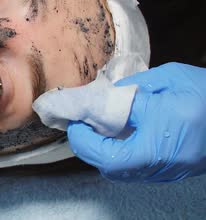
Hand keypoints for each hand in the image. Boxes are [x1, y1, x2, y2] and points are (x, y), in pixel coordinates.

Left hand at [68, 63, 205, 181]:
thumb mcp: (165, 81)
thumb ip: (130, 92)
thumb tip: (103, 98)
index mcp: (160, 144)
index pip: (107, 156)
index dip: (83, 141)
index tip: (74, 122)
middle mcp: (164, 165)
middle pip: (112, 169)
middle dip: (90, 148)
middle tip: (82, 125)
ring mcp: (172, 171)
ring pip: (125, 172)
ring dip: (105, 152)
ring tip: (98, 128)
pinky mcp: (178, 169)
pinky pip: (140, 169)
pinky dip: (122, 154)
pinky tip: (121, 134)